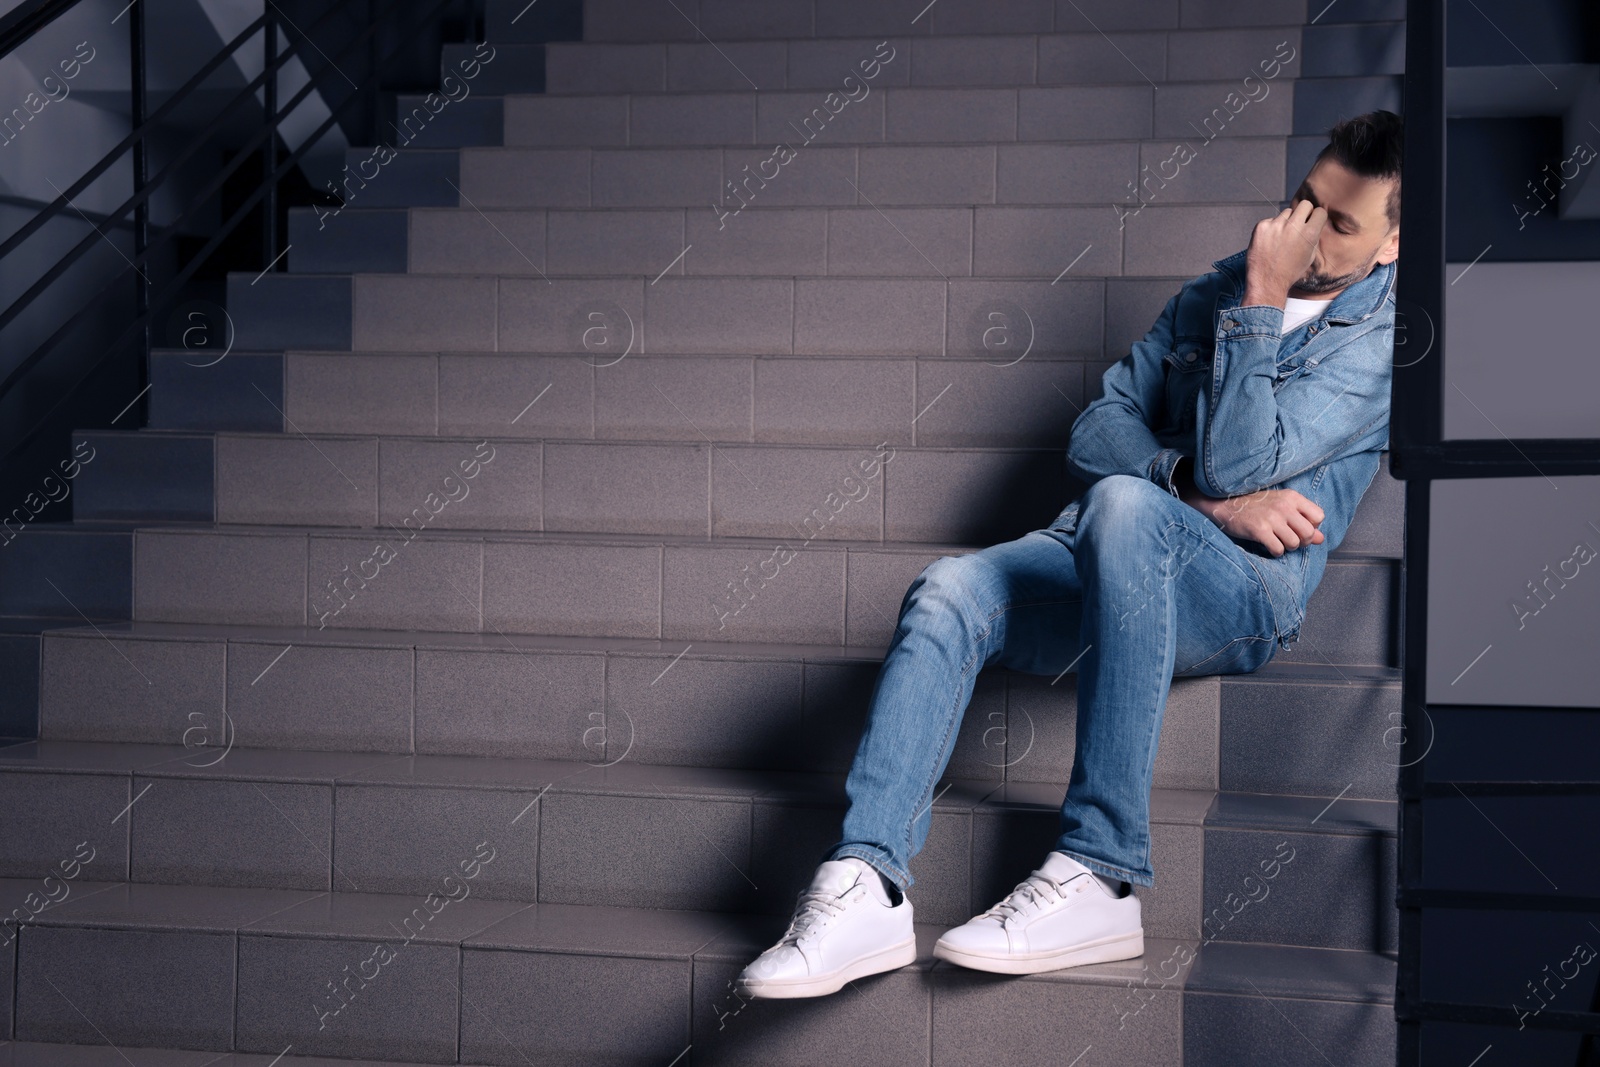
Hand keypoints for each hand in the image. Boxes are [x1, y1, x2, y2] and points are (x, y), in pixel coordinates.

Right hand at [1185, 487, 1325, 556]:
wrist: (1225, 504)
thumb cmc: (1255, 505)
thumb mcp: (1281, 507)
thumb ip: (1303, 521)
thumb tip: (1320, 539)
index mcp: (1292, 497)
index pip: (1318, 516)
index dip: (1312, 526)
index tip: (1299, 527)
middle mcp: (1284, 506)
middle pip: (1308, 533)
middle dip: (1301, 541)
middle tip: (1290, 540)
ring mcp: (1271, 518)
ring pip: (1294, 543)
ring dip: (1287, 547)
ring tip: (1277, 541)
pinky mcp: (1259, 530)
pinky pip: (1278, 549)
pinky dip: (1275, 552)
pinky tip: (1268, 545)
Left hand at [1243, 198, 1326, 307]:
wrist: (1267, 282)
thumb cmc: (1290, 271)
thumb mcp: (1310, 255)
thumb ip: (1313, 236)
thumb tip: (1313, 221)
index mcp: (1309, 234)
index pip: (1319, 211)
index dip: (1317, 217)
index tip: (1313, 221)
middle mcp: (1293, 226)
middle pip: (1304, 204)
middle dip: (1304, 212)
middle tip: (1300, 223)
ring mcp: (1276, 225)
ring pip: (1286, 212)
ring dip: (1287, 221)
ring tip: (1282, 238)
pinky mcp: (1261, 227)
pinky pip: (1271, 220)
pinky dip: (1272, 228)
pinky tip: (1270, 242)